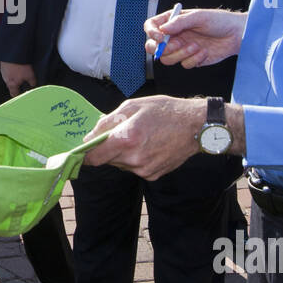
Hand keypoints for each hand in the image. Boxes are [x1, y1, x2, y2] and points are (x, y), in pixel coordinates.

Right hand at [0, 61, 35, 96]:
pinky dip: (12, 69)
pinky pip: (8, 69)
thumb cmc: (20, 65)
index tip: (22, 95)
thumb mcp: (30, 75)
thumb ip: (32, 82)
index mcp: (11, 85)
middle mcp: (6, 79)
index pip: (14, 94)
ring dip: (14, 75)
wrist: (13, 53)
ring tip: (21, 71)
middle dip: (17, 84)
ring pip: (9, 77)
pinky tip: (17, 65)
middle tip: (24, 81)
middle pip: (11, 86)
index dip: (18, 96)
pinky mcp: (3, 64)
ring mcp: (3, 71)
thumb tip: (33, 85)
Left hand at [83, 96, 203, 180]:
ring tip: (140, 137)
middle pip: (106, 160)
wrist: (196, 126)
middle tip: (122, 133)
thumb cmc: (165, 111)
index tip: (86, 147)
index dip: (86, 153)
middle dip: (108, 149)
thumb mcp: (132, 106)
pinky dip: (136, 159)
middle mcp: (134, 159)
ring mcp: (144, 170)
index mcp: (126, 139)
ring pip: (120, 164)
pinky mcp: (153, 175)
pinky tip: (150, 146)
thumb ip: (107, 122)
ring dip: (123, 153)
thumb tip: (90, 136)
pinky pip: (134, 168)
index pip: (93, 157)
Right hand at [145, 8, 245, 67]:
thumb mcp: (199, 17)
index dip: (151, 32)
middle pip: (153, 46)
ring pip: (167, 59)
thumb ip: (180, 23)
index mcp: (173, 22)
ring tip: (196, 45)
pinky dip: (194, 59)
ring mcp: (181, 49)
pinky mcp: (191, 60)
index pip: (151, 26)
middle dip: (161, 48)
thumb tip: (162, 29)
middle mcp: (174, 36)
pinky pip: (184, 65)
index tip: (160, 37)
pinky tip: (204, 51)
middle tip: (176, 45)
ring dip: (181, 54)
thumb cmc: (219, 21)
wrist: (236, 35)